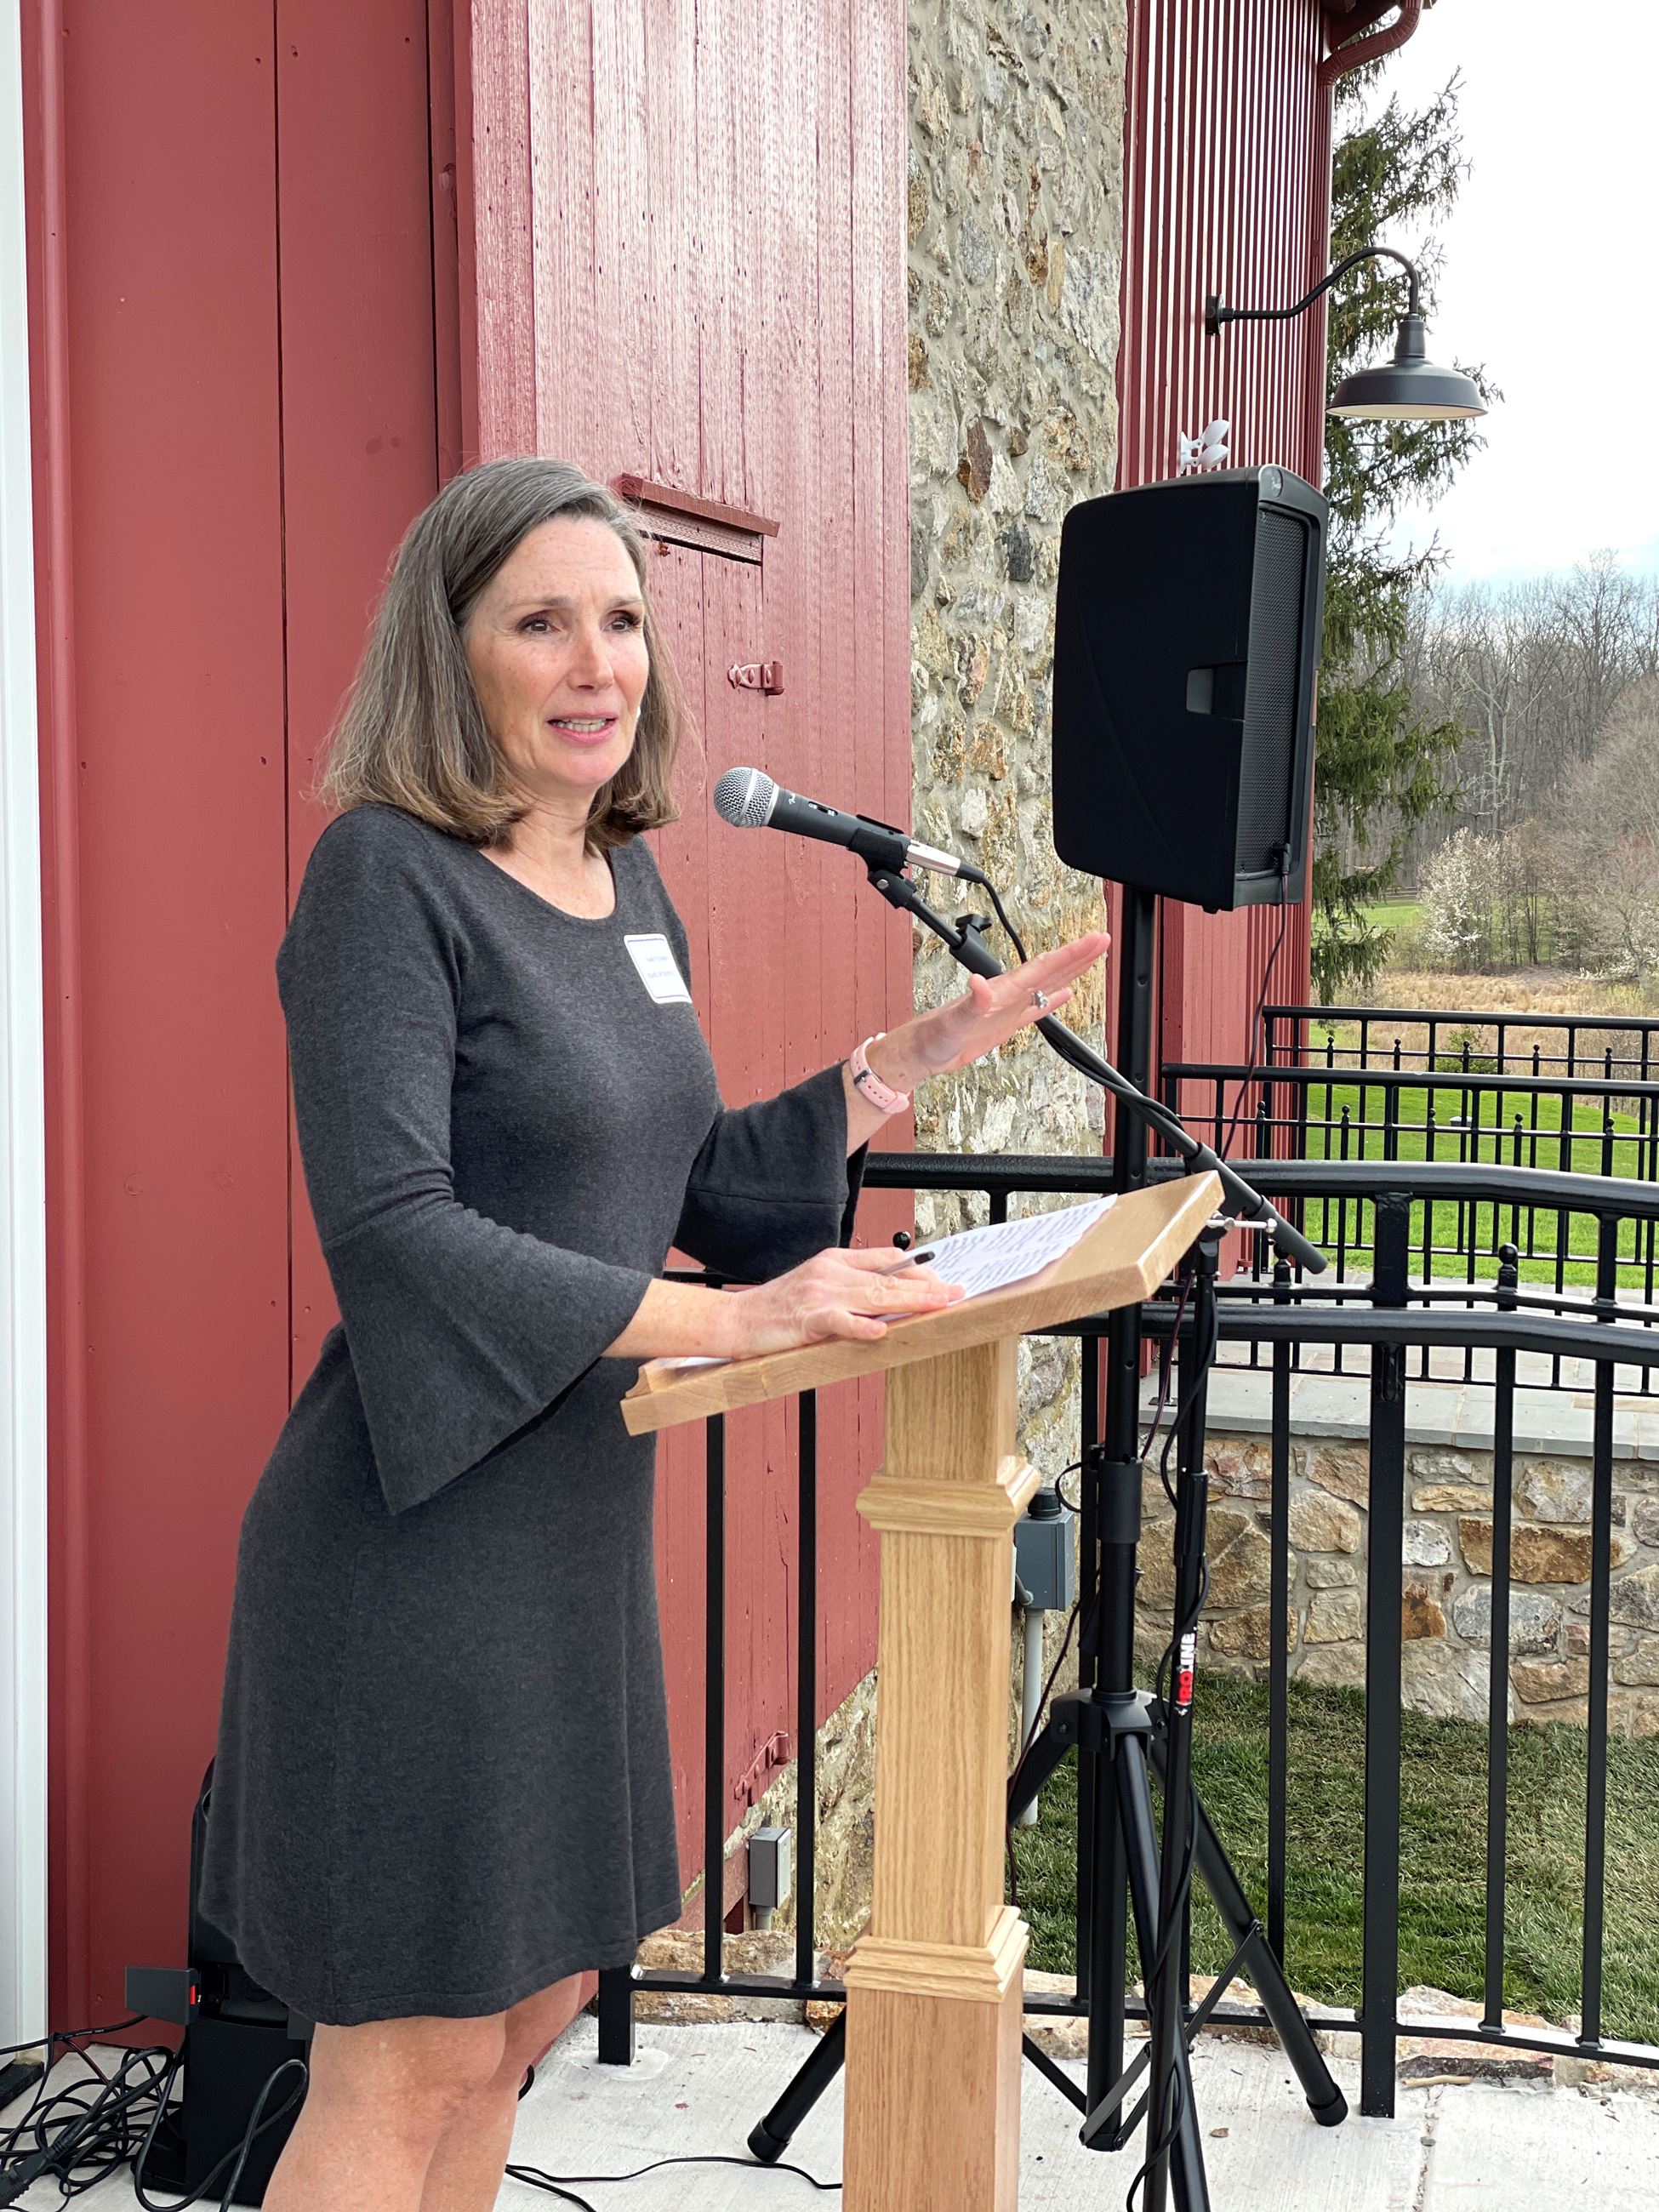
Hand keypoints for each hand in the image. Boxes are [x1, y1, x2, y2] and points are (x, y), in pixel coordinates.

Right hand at [723, 1246, 964, 1356]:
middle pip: (887, 1278)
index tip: (944, 1280)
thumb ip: (851, 1287)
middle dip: (926, 1287)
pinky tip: (881, 1331)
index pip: (886, 1259)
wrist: (737, 1320)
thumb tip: (889, 1297)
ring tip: (936, 1306)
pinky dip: (860, 1326)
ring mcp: (818, 1294)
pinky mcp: (806, 1319)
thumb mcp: (817, 1287)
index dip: (918, 1270)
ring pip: (873, 1295)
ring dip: (910, 1302)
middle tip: (955, 1293)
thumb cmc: (778, 1309)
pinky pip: (839, 1321)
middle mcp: (830, 1272)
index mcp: (834, 1261)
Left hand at [899, 930, 1109, 1080]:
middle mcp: (1008, 994)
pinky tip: (1066, 994)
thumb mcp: (952, 1020)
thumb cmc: (932, 1035)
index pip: (1043, 967)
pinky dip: (1053, 1001)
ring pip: (1047, 985)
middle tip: (1103, 939)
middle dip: (1078, 954)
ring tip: (1093, 957)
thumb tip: (981, 985)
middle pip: (1051, 970)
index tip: (1093, 940)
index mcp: (1002, 989)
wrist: (921, 1052)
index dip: (1070, 953)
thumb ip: (971, 1002)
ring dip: (1070, 971)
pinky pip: (1036, 1009)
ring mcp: (1008, 1008)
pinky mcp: (1005, 1024)